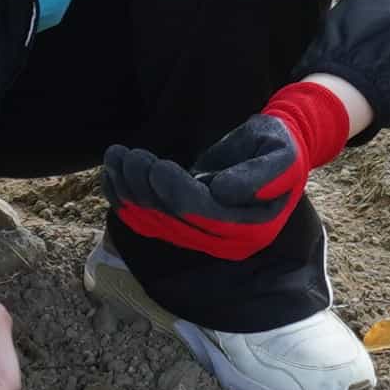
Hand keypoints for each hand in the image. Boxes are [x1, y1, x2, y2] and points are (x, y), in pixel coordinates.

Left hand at [101, 79, 359, 260]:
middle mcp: (224, 240)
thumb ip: (258, 175)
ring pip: (155, 220)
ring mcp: (201, 236)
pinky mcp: (183, 225)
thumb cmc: (279, 148)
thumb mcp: (280, 156)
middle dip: (143, 188)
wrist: (275, 151)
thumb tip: (222, 191)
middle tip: (125, 155)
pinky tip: (109, 176)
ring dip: (128, 191)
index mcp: (251, 228)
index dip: (176, 193)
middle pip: (173, 220)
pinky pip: (149, 219)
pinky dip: (125, 198)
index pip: (204, 215)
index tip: (157, 167)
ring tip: (114, 157)